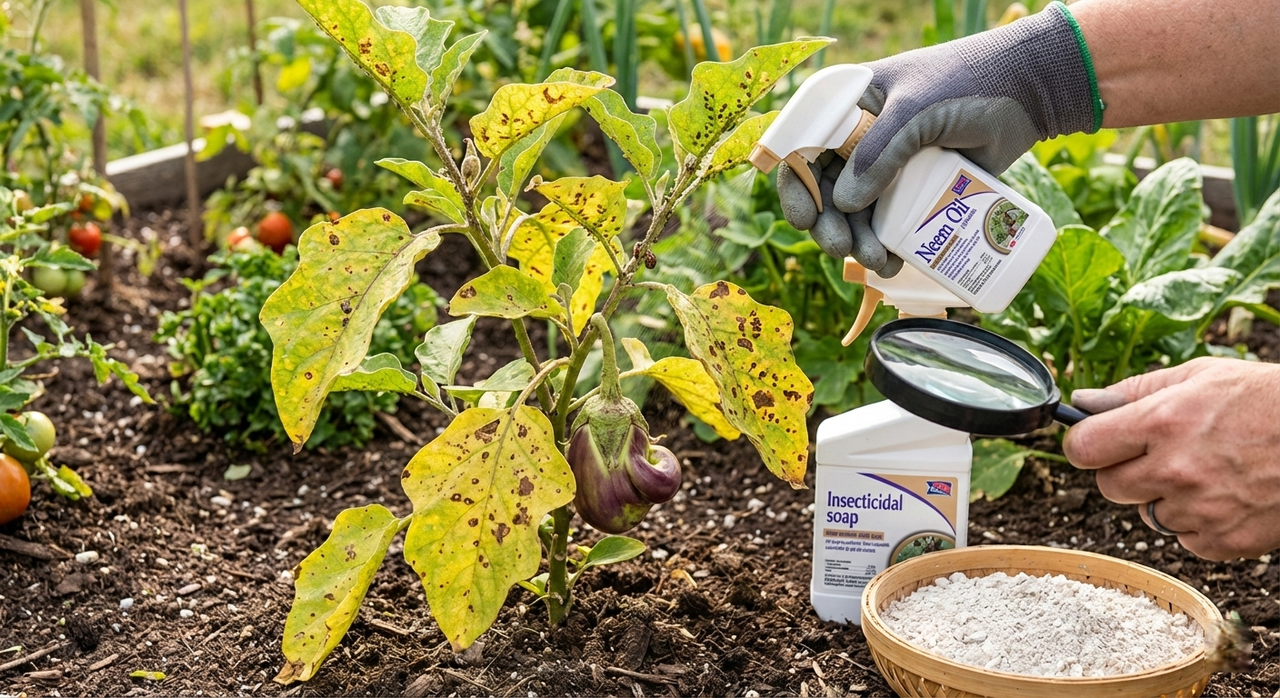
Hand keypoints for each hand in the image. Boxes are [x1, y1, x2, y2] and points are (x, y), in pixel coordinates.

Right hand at [778, 3, 1096, 267]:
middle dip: (829, 224)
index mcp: (850, 105)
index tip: (804, 217)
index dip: (797, 183)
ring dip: (857, 242)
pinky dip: (886, 246)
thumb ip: (879, 152)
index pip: (805, 146)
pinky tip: (892, 263)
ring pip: (857, 214)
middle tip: (840, 248)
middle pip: (826, 189)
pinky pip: (889, 223)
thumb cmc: (968, 83)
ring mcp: (889, 166)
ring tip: (877, 262)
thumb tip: (845, 203)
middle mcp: (861, 138)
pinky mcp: (916, 190)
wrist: (1029, 92)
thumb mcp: (916, 111)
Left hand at [1064, 358, 1279, 560]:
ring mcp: (1199, 510)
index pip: (1083, 448)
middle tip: (1161, 454)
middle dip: (1125, 471)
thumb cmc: (1269, 400)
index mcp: (1162, 422)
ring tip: (1207, 471)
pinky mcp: (1223, 542)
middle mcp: (1174, 470)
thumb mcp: (1201, 375)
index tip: (1097, 442)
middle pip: (1107, 486)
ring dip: (1164, 497)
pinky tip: (1226, 495)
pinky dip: (1197, 523)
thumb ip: (1135, 390)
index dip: (1086, 445)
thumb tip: (1084, 401)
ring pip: (1145, 514)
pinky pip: (1183, 539)